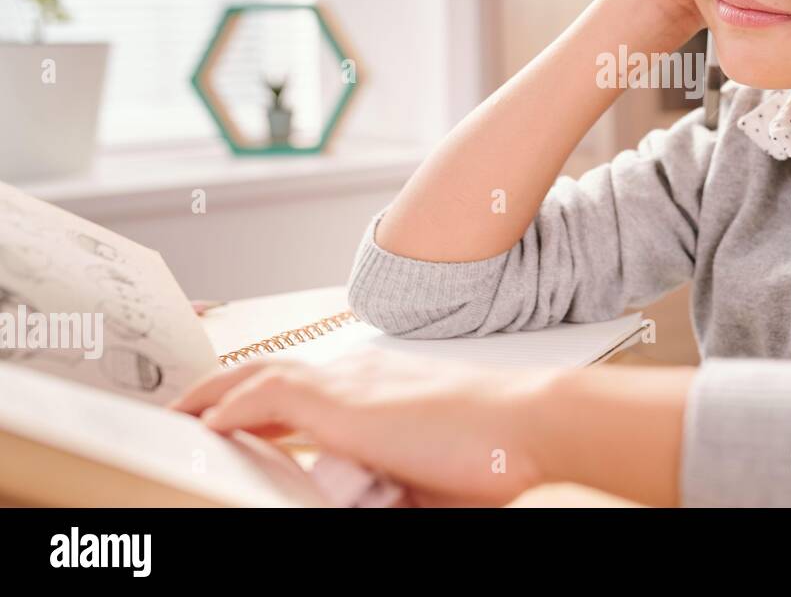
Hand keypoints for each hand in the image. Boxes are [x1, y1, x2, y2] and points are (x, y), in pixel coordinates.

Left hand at [169, 349, 556, 506]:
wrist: (528, 424)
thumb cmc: (496, 452)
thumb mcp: (428, 472)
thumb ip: (387, 482)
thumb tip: (367, 497)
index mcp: (383, 388)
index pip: (309, 387)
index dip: (267, 399)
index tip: (239, 418)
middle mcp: (362, 373)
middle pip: (277, 371)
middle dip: (231, 386)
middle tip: (194, 407)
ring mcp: (350, 381)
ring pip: (262, 374)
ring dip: (218, 390)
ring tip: (183, 410)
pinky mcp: (341, 400)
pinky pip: (264, 393)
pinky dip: (232, 404)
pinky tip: (208, 422)